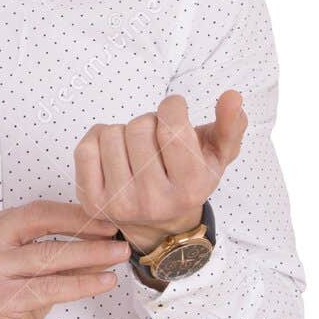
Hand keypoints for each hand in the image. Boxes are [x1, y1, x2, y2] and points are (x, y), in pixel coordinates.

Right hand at [0, 200, 131, 318]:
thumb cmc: (4, 304)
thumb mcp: (35, 274)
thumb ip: (65, 258)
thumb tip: (104, 243)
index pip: (38, 211)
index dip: (74, 213)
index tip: (104, 219)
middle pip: (41, 223)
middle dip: (84, 227)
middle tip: (115, 234)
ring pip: (49, 255)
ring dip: (90, 254)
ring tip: (117, 254)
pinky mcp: (0, 298)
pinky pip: (50, 287)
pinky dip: (82, 283)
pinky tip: (103, 282)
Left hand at [74, 91, 247, 254]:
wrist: (160, 222)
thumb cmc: (189, 177)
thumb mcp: (218, 154)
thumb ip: (231, 124)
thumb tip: (233, 96)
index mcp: (190, 187)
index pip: (172, 126)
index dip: (173, 107)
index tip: (175, 111)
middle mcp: (154, 200)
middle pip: (140, 127)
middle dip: (149, 121)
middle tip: (157, 138)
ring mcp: (120, 204)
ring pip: (112, 134)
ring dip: (124, 131)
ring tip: (138, 148)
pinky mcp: (93, 202)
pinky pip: (85, 148)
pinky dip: (99, 139)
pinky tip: (115, 152)